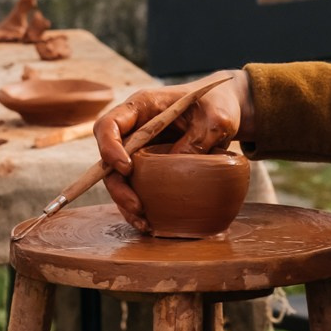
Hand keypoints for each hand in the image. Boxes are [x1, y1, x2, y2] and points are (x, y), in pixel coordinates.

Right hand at [94, 72, 252, 228]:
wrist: (222, 113)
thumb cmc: (217, 106)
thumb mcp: (217, 119)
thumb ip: (199, 138)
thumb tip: (176, 168)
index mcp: (142, 106)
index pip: (108, 125)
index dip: (110, 147)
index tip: (127, 168)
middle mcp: (133, 129)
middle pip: (108, 158)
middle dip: (117, 186)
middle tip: (137, 206)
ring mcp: (138, 149)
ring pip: (118, 178)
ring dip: (125, 202)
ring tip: (143, 222)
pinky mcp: (147, 168)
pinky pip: (135, 187)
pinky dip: (137, 207)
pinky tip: (149, 224)